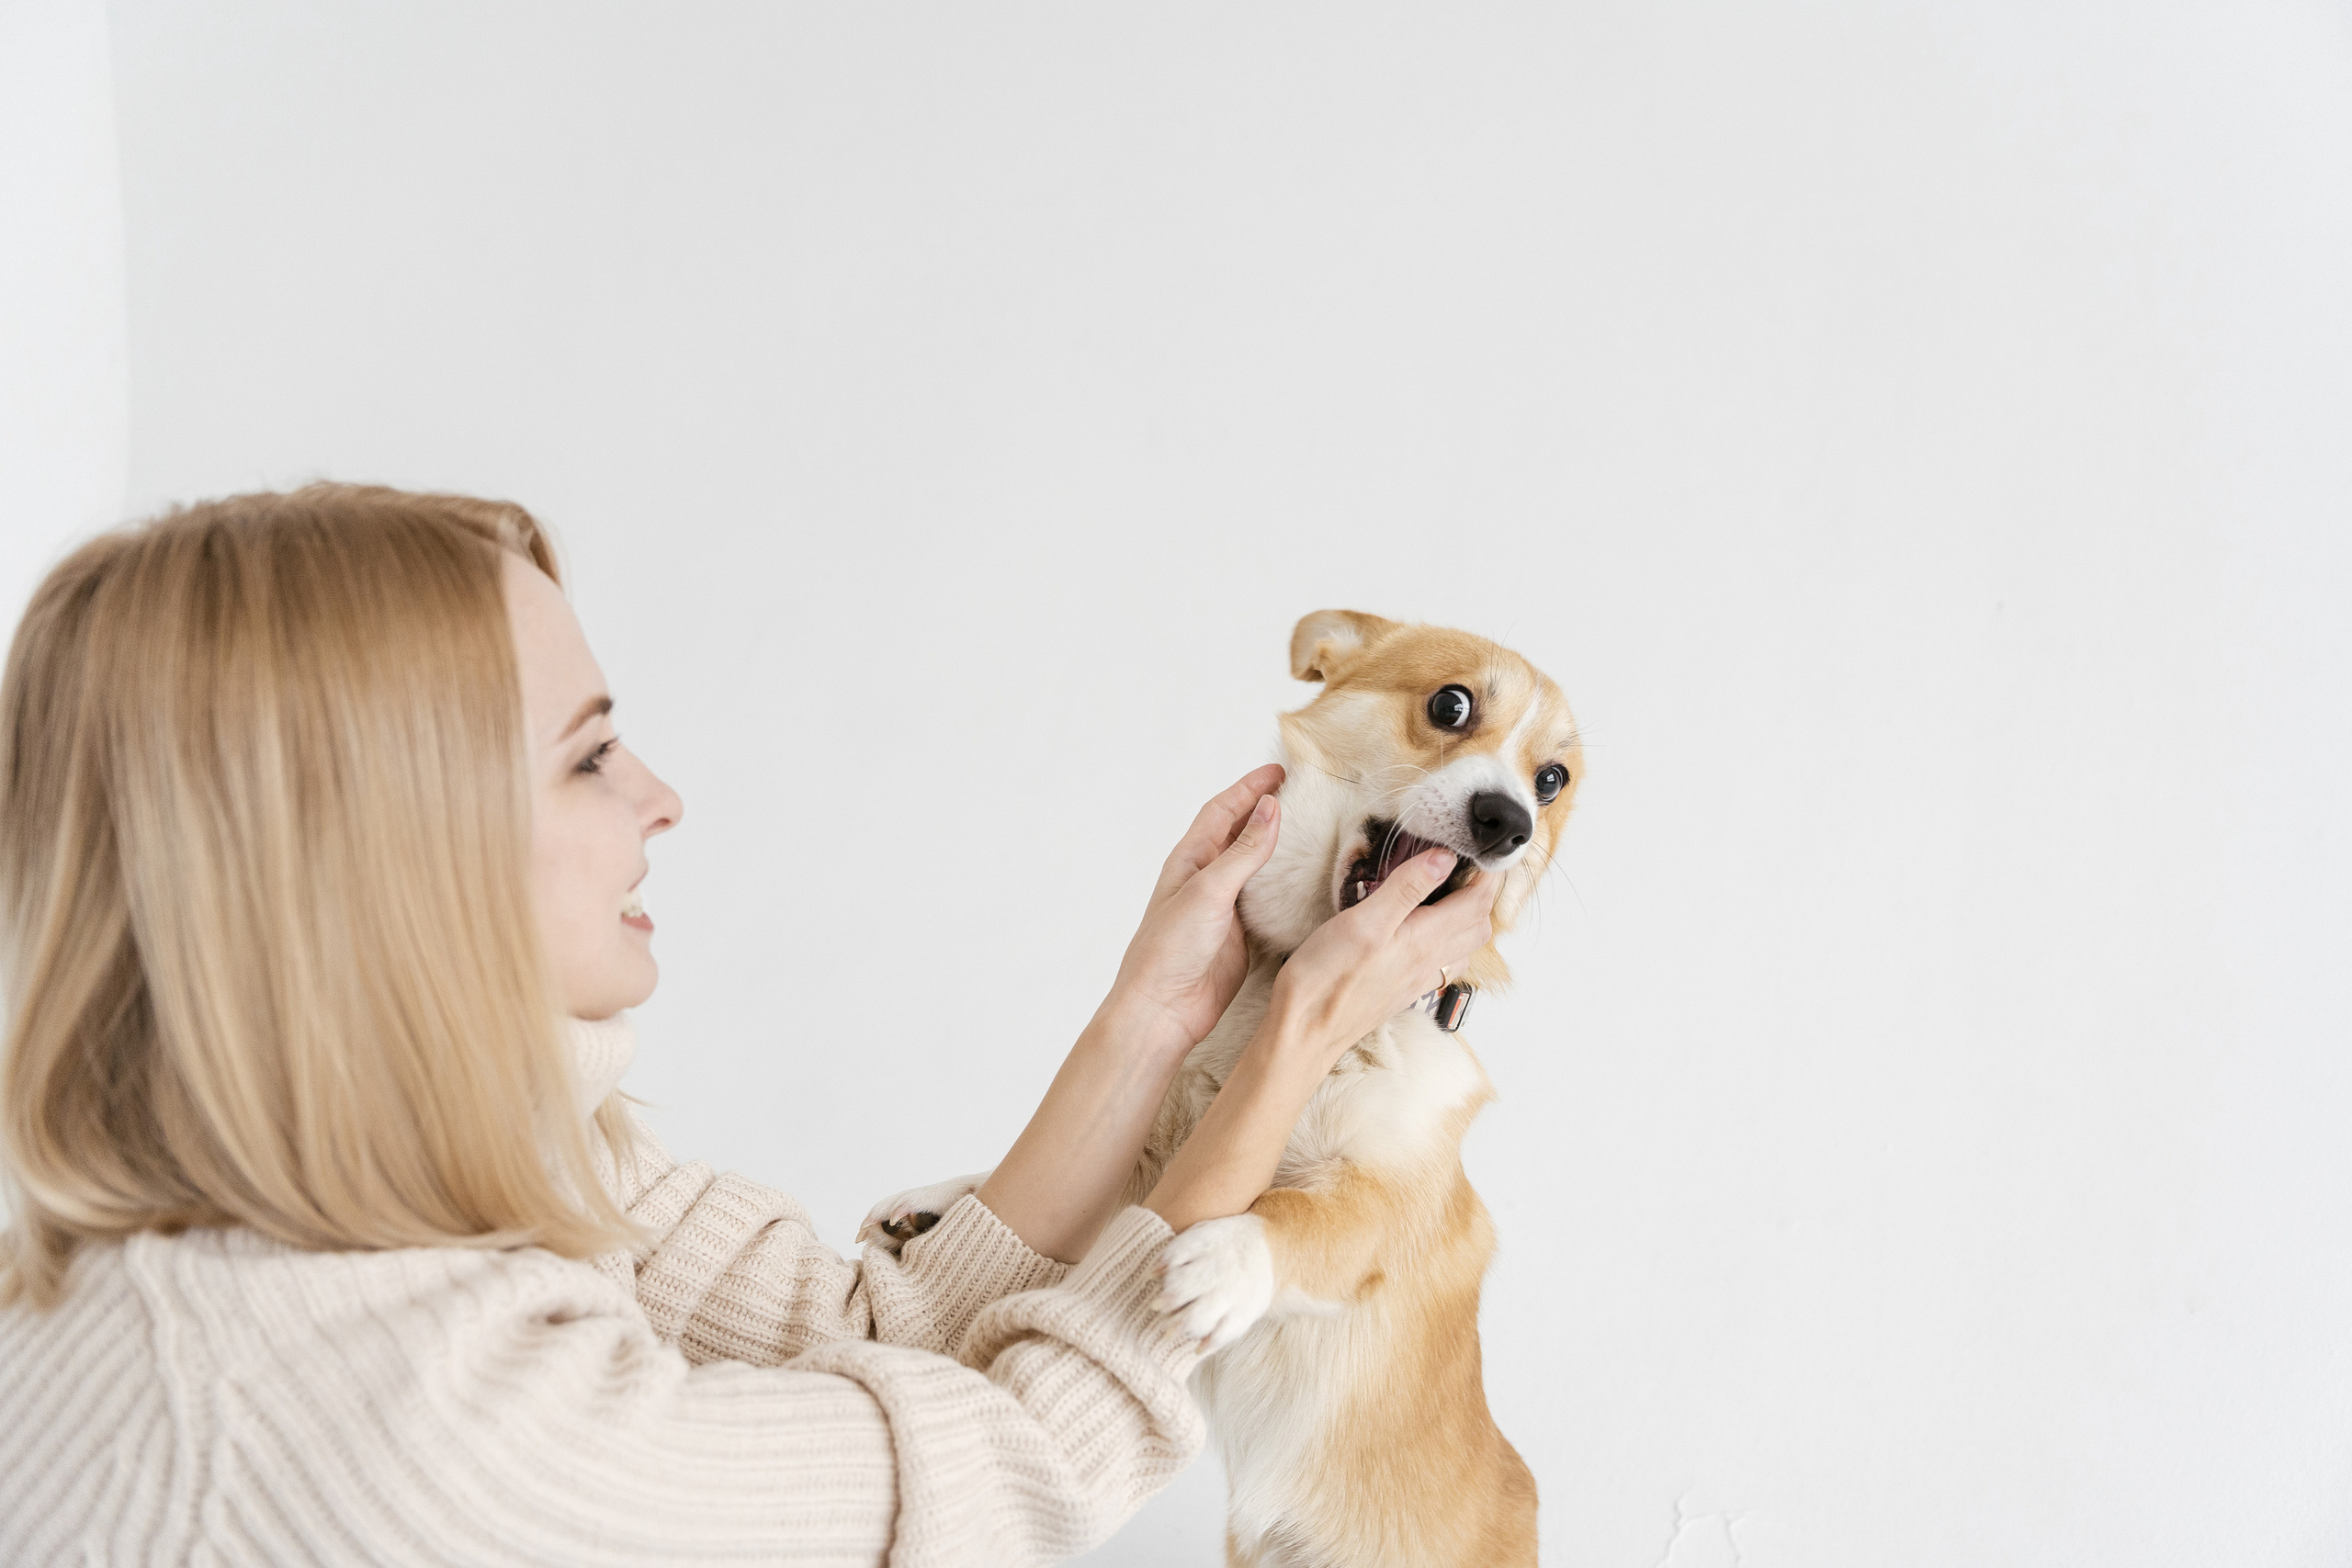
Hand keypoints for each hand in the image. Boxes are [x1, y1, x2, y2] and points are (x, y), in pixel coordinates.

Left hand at [1099, 763, 1287, 1057]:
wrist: (1164, 1009)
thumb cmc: (1170, 948)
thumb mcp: (1208, 892)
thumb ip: (1243, 852)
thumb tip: (1271, 807)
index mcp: (1191, 859)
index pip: (1223, 810)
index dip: (1250, 787)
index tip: (1281, 770)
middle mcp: (1209, 878)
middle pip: (1243, 833)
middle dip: (1270, 810)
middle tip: (1307, 793)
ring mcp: (1227, 907)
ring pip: (1259, 866)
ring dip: (1284, 847)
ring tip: (1318, 828)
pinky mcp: (1244, 934)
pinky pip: (1270, 901)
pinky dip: (1290, 887)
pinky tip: (1313, 881)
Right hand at [1266, 846, 1499, 1068]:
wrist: (1306, 1032)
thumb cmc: (1328, 977)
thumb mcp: (1364, 921)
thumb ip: (1406, 889)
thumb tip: (1444, 859)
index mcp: (1426, 940)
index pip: (1478, 902)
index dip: (1488, 875)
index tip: (1484, 851)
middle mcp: (1430, 962)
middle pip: (1479, 925)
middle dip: (1483, 893)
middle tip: (1468, 867)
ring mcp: (1419, 979)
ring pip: (1463, 947)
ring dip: (1469, 918)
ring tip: (1451, 893)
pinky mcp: (1404, 989)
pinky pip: (1443, 963)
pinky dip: (1449, 941)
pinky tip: (1427, 932)